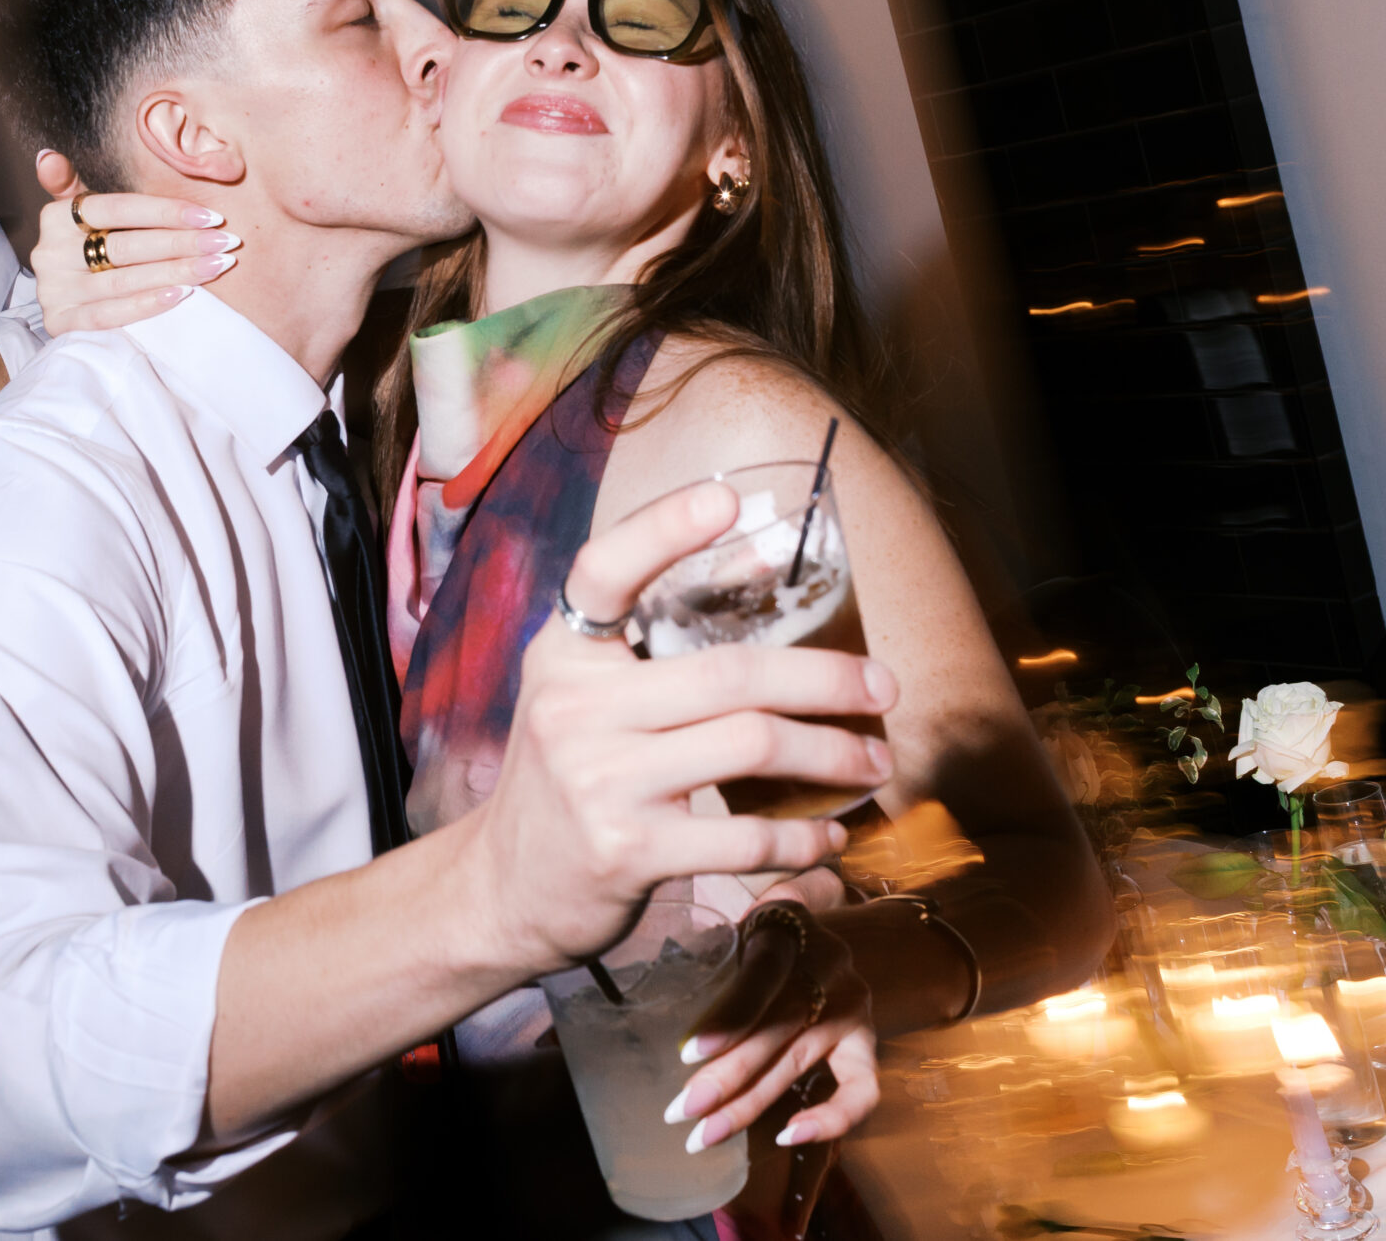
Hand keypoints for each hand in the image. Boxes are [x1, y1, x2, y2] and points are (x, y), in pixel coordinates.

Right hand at [29, 150, 237, 331]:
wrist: (66, 302)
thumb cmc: (87, 247)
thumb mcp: (79, 213)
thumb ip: (70, 184)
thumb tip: (47, 156)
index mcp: (56, 217)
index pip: (118, 209)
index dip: (165, 212)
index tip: (211, 217)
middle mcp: (49, 254)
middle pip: (125, 246)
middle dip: (181, 243)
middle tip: (225, 243)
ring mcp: (53, 291)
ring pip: (122, 281)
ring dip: (175, 273)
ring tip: (215, 266)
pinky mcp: (60, 323)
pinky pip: (108, 315)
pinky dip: (145, 305)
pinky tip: (181, 295)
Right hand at [453, 480, 896, 976]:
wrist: (502, 887)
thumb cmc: (564, 776)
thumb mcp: (581, 693)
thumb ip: (645, 639)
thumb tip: (755, 563)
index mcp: (563, 654)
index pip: (603, 573)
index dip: (662, 529)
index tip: (727, 499)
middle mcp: (573, 709)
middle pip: (730, 672)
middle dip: (827, 679)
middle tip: (883, 689)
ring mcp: (599, 782)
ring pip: (751, 745)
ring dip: (833, 754)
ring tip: (873, 760)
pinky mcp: (627, 852)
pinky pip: (743, 836)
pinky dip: (801, 836)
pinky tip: (827, 833)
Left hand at [667, 903, 877, 1156]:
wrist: (814, 925)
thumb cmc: (759, 932)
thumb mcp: (733, 928)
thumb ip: (707, 956)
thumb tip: (654, 1014)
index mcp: (788, 926)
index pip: (762, 975)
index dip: (728, 1017)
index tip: (687, 1054)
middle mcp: (828, 965)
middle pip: (775, 1029)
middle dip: (725, 1077)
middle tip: (679, 1112)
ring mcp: (852, 1005)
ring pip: (798, 1062)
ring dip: (749, 1105)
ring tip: (705, 1134)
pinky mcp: (868, 1040)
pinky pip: (862, 1090)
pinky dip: (830, 1119)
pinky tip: (787, 1137)